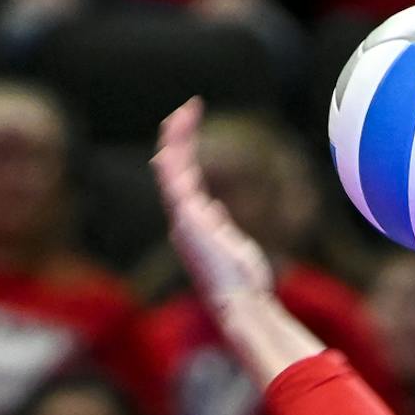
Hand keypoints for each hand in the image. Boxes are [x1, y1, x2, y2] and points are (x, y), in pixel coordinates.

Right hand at [153, 98, 272, 316]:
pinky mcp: (185, 217)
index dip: (186, 156)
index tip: (191, 134)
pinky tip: (180, 125)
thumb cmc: (242, 285)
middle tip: (188, 110)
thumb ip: (219, 228)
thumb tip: (215, 210)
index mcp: (193, 225)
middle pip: (174, 170)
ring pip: (172, 168)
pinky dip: (178, 149)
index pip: (184, 182)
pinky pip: (174, 175)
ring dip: (178, 137)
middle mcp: (183, 219)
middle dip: (179, 139)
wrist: (239, 303)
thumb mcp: (232, 250)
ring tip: (187, 110)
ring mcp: (182, 218)